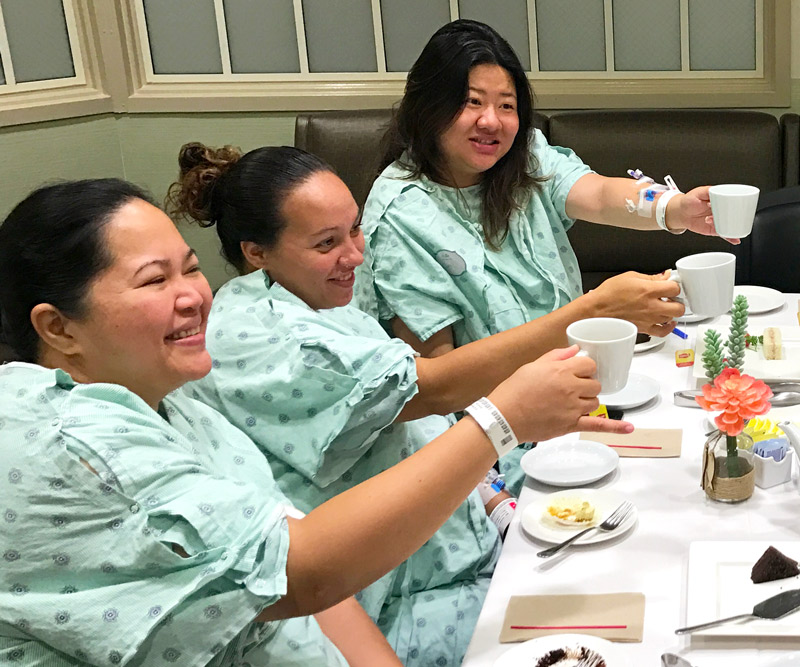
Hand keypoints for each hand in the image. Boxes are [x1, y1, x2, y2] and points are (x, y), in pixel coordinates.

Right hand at [487, 345, 632, 442]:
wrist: (503, 417)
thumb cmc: (513, 390)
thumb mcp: (532, 366)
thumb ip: (556, 356)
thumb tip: (575, 349)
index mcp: (561, 370)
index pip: (588, 364)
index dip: (584, 368)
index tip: (576, 371)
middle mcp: (570, 387)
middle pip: (594, 383)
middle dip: (586, 384)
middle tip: (570, 388)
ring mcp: (573, 407)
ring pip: (595, 401)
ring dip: (588, 400)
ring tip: (571, 402)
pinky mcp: (571, 425)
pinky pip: (598, 425)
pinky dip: (615, 428)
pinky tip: (629, 428)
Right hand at [589, 271, 683, 335]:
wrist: (595, 310)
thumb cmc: (607, 294)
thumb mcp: (629, 276)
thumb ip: (650, 277)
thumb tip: (663, 276)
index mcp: (648, 290)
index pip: (675, 288)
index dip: (673, 284)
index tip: (669, 284)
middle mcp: (651, 306)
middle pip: (679, 306)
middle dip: (677, 300)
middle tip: (670, 297)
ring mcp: (649, 319)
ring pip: (673, 318)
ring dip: (671, 312)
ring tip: (665, 306)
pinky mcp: (644, 329)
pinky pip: (663, 332)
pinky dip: (669, 327)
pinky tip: (668, 322)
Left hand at [667, 187, 740, 244]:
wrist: (681, 213)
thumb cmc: (690, 200)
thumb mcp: (699, 193)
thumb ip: (708, 191)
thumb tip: (717, 191)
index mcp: (721, 201)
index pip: (733, 203)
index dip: (735, 205)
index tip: (731, 206)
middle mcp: (722, 211)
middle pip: (733, 215)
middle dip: (734, 218)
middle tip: (725, 216)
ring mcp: (719, 221)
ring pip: (730, 225)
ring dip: (732, 228)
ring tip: (722, 225)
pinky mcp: (714, 229)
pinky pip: (724, 234)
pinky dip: (730, 238)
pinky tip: (735, 240)